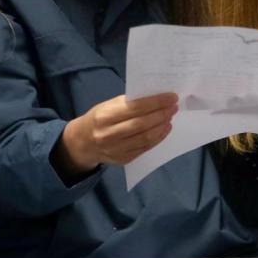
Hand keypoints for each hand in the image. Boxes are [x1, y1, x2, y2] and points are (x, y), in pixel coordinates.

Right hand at [53, 92, 177, 176]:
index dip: (156, 102)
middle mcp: (109, 134)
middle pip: (142, 124)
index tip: (171, 97)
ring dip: (162, 127)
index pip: (135, 108)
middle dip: (162, 114)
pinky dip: (158, 138)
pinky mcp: (123, 160)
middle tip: (174, 107)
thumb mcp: (107, 106)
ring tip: (170, 117)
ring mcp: (116, 150)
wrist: (83, 143)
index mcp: (105, 116)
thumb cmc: (99, 119)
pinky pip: (145, 148)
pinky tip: (164, 129)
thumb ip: (128, 103)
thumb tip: (155, 98)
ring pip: (145, 138)